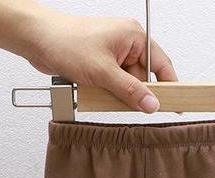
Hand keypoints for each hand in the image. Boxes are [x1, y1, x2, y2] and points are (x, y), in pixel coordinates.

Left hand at [25, 13, 176, 112]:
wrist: (37, 40)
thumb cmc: (66, 42)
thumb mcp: (103, 72)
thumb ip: (130, 91)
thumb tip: (152, 104)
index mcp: (133, 36)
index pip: (162, 64)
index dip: (170, 86)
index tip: (177, 104)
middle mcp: (126, 44)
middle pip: (144, 79)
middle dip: (135, 93)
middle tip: (124, 100)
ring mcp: (114, 55)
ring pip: (128, 85)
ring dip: (118, 94)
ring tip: (101, 89)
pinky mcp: (103, 65)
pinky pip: (115, 85)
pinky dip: (108, 93)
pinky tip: (96, 91)